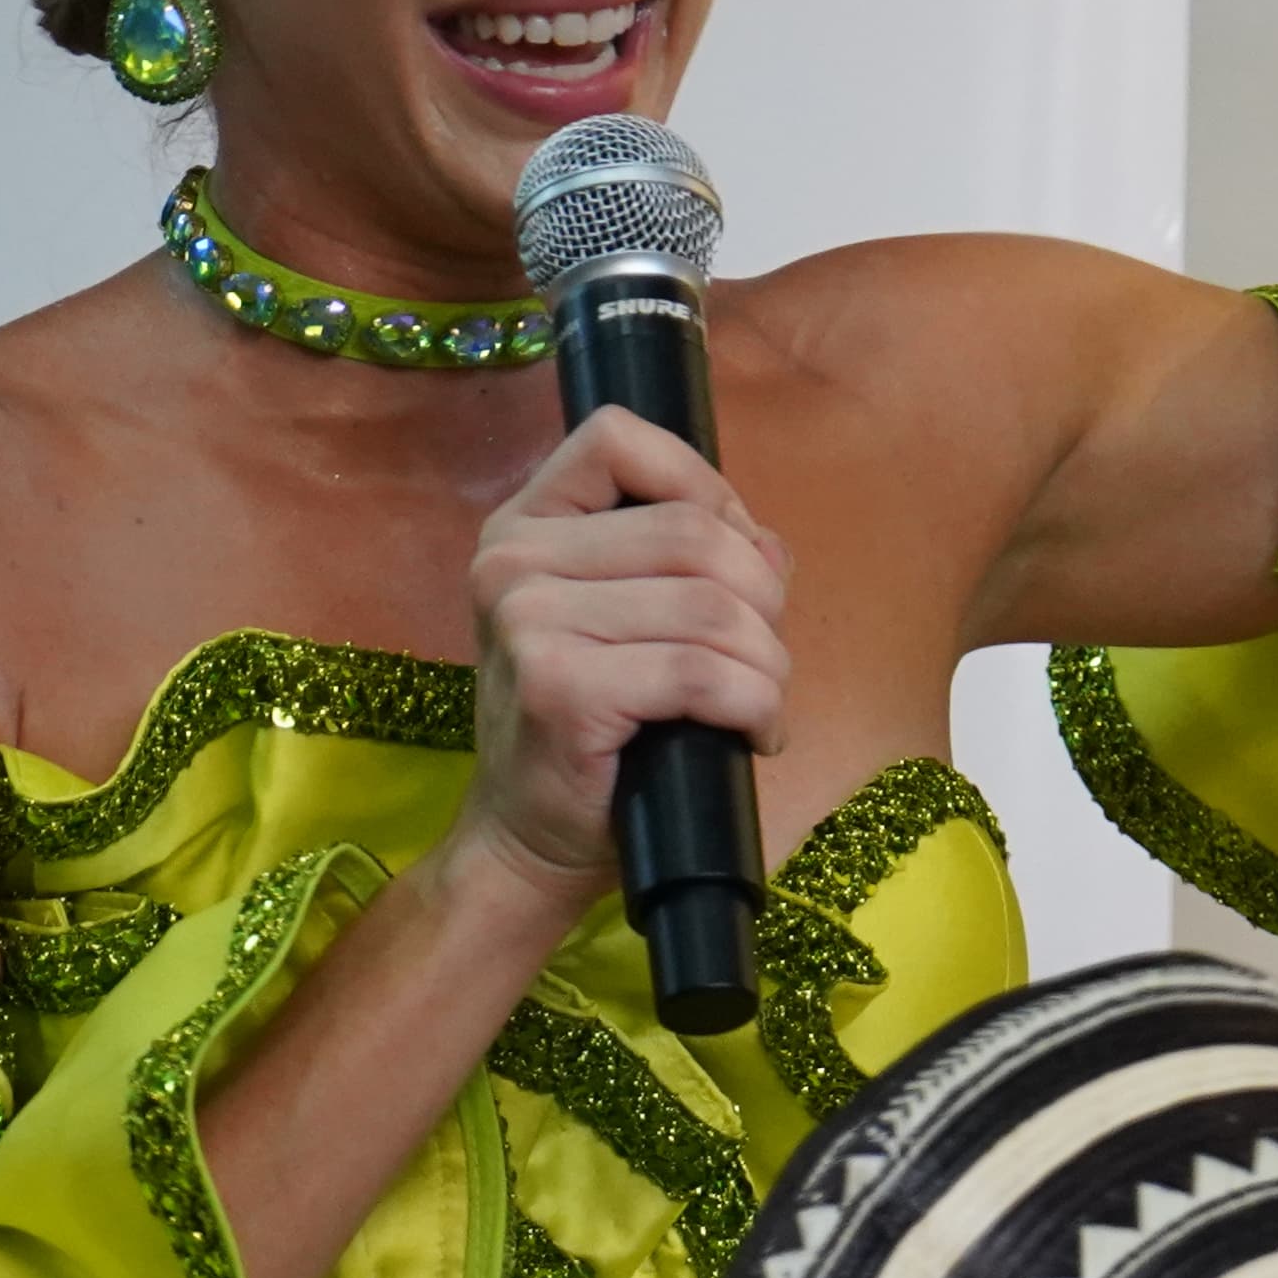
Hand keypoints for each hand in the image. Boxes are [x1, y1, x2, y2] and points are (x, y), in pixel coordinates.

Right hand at [452, 406, 793, 909]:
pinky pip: (702, 673)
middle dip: (760, 595)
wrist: (530, 839)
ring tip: (759, 701)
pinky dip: (756, 705)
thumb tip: (767, 544)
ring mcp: (526, 621)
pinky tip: (755, 733)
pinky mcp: (558, 687)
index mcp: (525, 526)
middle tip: (760, 656)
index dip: (704, 487)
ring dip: (767, 662)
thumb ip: (697, 559)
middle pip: (694, 531)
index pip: (619, 438)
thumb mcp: (635, 618)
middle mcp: (511, 561)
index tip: (732, 560)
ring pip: (711, 604)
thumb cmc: (598, 725)